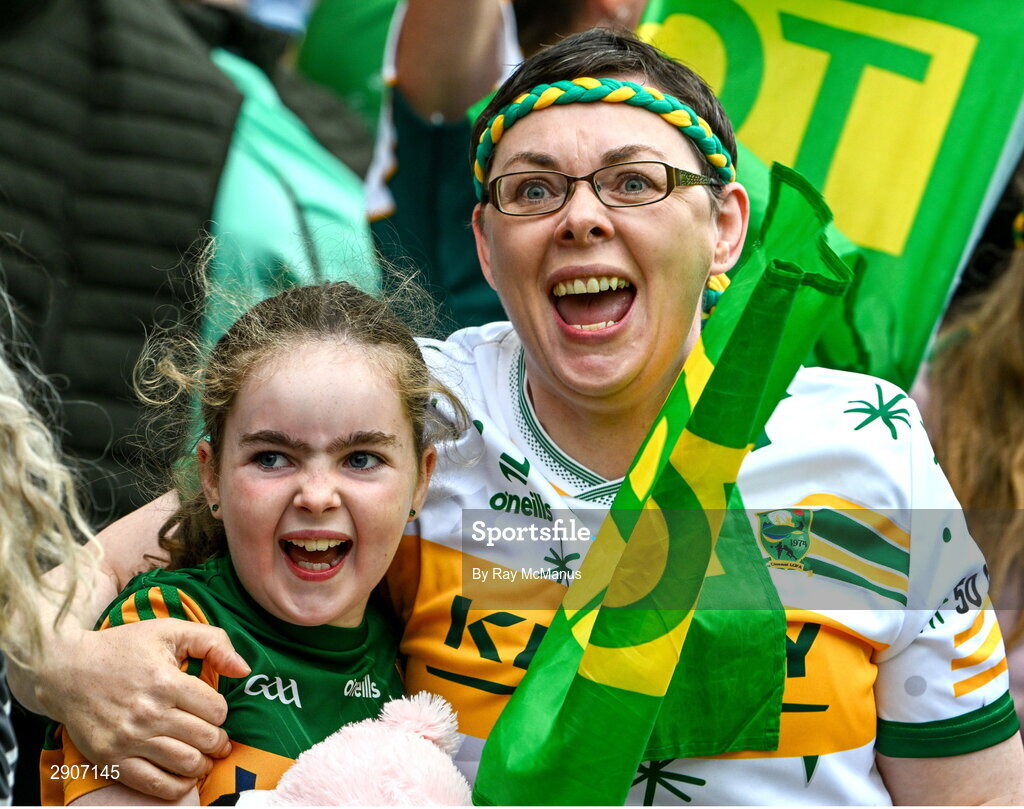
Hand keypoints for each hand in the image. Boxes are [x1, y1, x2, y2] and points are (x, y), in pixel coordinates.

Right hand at [36, 619, 249, 799]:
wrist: (65, 670)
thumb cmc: (122, 648)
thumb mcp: (169, 630)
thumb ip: (213, 642)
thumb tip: (244, 669)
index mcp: (166, 681)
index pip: (216, 710)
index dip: (221, 712)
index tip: (212, 710)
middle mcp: (149, 713)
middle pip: (206, 739)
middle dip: (219, 741)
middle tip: (217, 739)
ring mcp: (128, 739)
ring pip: (186, 764)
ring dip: (203, 763)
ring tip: (203, 756)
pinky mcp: (111, 759)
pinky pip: (154, 785)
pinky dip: (177, 786)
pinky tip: (183, 776)